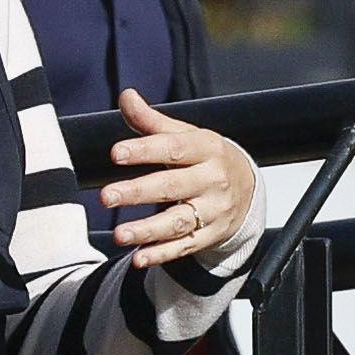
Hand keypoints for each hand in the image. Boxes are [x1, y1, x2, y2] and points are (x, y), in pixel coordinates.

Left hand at [100, 89, 257, 269]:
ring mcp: (214, 211)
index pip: (174, 148)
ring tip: (120, 234)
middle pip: (173, 187)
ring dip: (148, 230)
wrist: (248, 187)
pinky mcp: (210, 235)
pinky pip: (185, 247)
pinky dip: (162, 254)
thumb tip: (127, 97)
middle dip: (138, 192)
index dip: (145, 150)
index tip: (115, 153)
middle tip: (106, 196)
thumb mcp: (186, 134)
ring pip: (180, 222)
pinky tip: (138, 258)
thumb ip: (152, 121)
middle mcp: (213, 181)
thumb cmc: (206, 157)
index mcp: (207, 149)